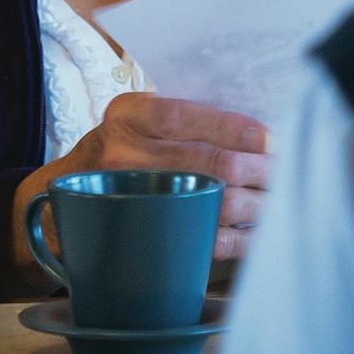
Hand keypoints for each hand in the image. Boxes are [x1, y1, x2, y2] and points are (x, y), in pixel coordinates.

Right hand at [14, 92, 270, 271]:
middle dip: (260, 170)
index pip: (188, 117)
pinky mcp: (144, 235)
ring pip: (213, 203)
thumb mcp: (138, 116)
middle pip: (210, 164)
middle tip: (288, 171)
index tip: (272, 140)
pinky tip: (263, 231)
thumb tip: (259, 132)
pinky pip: (203, 239)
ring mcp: (131, 198)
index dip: (237, 130)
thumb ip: (185, 117)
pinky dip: (241, 237)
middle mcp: (124, 153)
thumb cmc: (121, 147)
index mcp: (129, 114)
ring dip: (258, 203)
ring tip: (284, 198)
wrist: (65, 193)